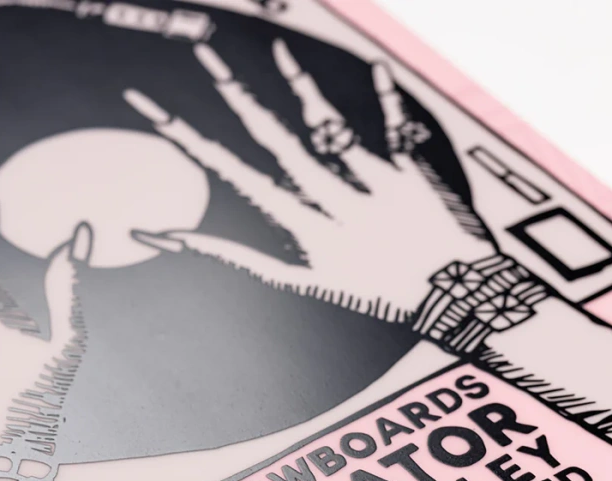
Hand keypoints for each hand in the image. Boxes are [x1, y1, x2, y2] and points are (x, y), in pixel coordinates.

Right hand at [125, 40, 494, 321]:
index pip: (238, 178)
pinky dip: (388, 97)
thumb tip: (188, 245)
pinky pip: (396, 129)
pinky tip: (376, 66)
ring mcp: (374, 184)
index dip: (195, 145)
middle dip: (238, 98)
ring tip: (276, 51)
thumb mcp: (306, 284)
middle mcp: (335, 201)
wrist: (451, 298)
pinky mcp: (412, 174)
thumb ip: (248, 259)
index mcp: (306, 228)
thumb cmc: (377, 294)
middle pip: (277, 141)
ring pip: (330, 128)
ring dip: (301, 86)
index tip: (160, 114)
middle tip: (206, 59)